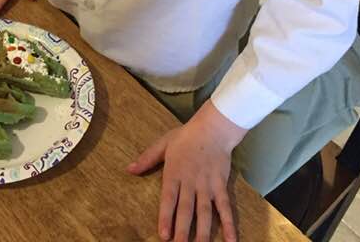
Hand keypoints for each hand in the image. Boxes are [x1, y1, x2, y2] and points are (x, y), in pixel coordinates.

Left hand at [127, 101, 246, 241]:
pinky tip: (230, 240)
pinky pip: (225, 207)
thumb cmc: (186, 136)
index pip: (169, 199)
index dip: (166, 217)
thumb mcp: (163, 144)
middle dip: (183, 231)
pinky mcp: (221, 186)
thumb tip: (129, 169)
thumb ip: (147, 158)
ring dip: (203, 232)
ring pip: (205, 212)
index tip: (164, 235)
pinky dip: (228, 223)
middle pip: (186, 210)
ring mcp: (207, 185)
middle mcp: (191, 182)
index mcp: (174, 173)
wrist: (213, 129)